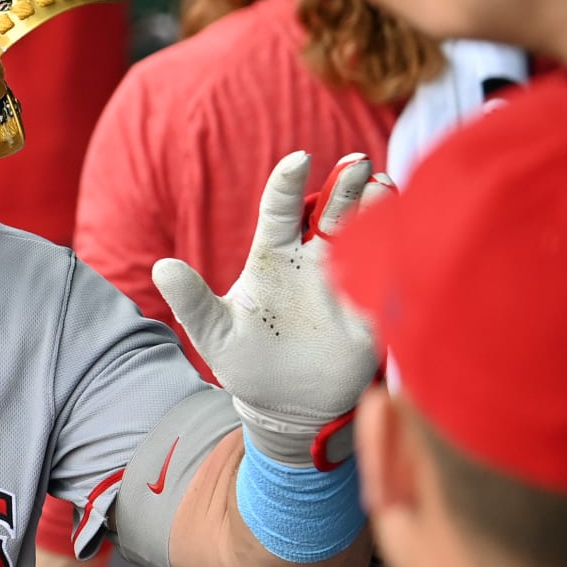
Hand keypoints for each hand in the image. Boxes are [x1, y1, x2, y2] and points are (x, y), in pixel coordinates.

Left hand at [152, 153, 384, 467]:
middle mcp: (314, 260)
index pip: (281, 207)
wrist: (284, 407)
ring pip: (366, 238)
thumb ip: (191, 300)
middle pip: (332, 211)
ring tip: (386, 190)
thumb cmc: (245, 360)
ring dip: (378, 213)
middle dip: (347, 186)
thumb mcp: (213, 332)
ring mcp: (346, 284)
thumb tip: (161, 268)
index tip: (300, 159)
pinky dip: (397, 261)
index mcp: (274, 255)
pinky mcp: (370, 316)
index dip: (288, 182)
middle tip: (360, 164)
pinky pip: (388, 283)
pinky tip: (405, 242)